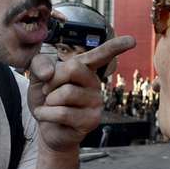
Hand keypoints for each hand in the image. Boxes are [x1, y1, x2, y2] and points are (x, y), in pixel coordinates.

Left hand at [28, 35, 135, 152]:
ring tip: (49, 105)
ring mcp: (96, 102)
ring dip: (48, 100)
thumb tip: (49, 73)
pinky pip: (63, 113)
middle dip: (52, 79)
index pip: (102, 54)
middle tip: (47, 90)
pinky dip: (46, 113)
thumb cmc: (46, 98)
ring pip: (66, 93)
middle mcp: (95, 83)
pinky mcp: (91, 120)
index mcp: (86, 69)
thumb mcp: (37, 77)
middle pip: (73, 68)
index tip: (132, 40)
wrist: (45, 127)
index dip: (116, 46)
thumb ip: (39, 64)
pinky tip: (46, 116)